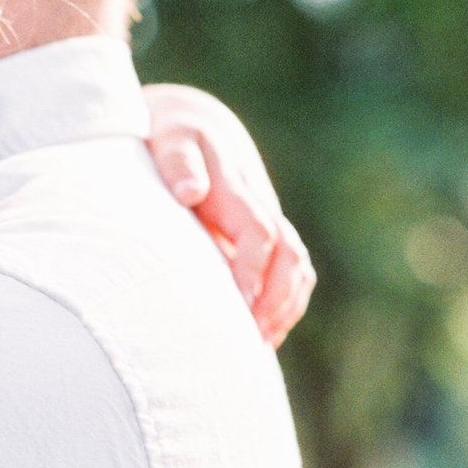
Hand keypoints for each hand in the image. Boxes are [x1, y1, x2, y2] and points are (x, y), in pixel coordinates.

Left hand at [142, 83, 314, 347]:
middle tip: (253, 337)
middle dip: (278, 298)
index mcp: (236, 187)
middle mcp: (260, 207)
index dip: (253, 268)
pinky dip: (286, 304)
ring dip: (287, 306)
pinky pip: (291, 272)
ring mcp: (267, 222)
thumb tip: (190, 191)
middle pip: (290, 255)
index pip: (259, 230)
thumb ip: (179, 162)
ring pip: (298, 267)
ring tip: (261, 344)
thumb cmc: (172, 135)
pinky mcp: (265, 238)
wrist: (194, 123)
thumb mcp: (169, 139)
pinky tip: (266, 335)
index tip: (239, 301)